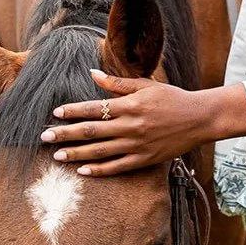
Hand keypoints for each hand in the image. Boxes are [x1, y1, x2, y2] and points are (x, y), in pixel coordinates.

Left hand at [40, 69, 211, 174]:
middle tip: (45, 138)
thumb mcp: (146, 85)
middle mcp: (131, 126)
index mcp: (130, 106)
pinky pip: (117, 167)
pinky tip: (82, 170)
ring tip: (58, 157)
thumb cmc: (173, 98)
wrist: (200, 118)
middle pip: (91, 132)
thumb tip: (92, 73)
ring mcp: (137, 145)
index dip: (73, 111)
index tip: (55, 114)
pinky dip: (99, 170)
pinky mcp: (145, 160)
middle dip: (66, 134)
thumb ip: (117, 84)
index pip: (94, 108)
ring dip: (76, 154)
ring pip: (100, 152)